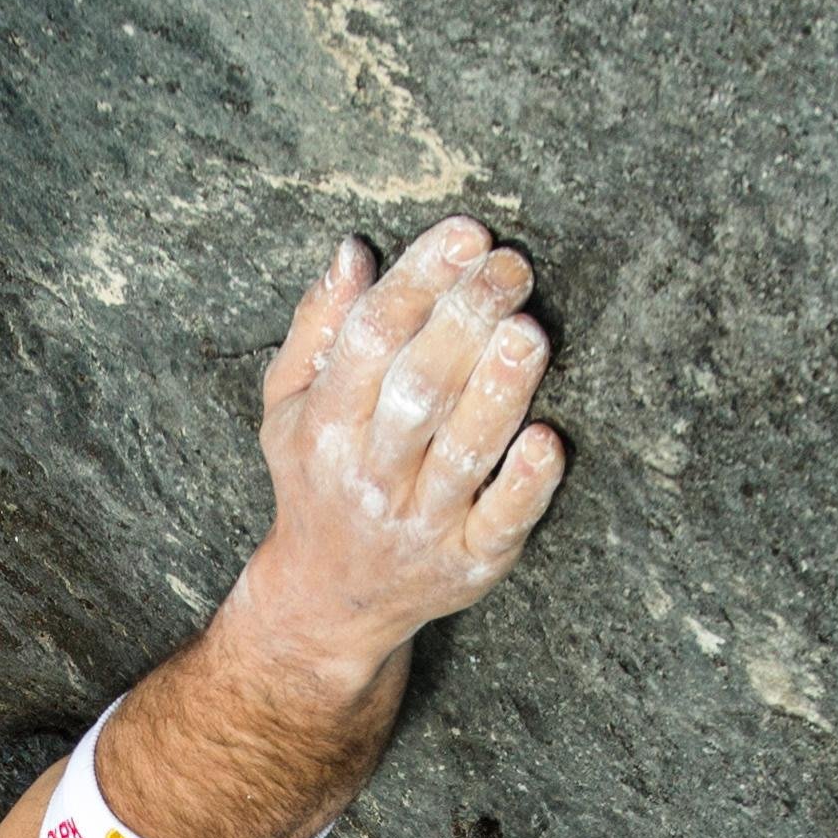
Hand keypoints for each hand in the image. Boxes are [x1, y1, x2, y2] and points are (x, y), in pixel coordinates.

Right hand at [228, 215, 566, 670]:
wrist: (330, 602)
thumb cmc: (319, 481)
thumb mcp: (289, 407)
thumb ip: (319, 328)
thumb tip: (354, 252)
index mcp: (324, 427)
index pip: (370, 340)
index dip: (419, 281)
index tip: (465, 235)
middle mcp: (370, 476)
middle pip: (419, 389)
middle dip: (467, 320)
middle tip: (512, 267)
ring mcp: (423, 523)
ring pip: (463, 451)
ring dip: (499, 390)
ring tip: (529, 331)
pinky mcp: (471, 562)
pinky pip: (500, 522)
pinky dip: (526, 484)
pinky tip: (548, 439)